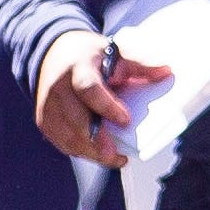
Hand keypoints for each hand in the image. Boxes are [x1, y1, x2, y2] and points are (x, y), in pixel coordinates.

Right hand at [35, 30, 170, 166]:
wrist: (54, 53)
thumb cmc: (89, 54)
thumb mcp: (114, 51)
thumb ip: (139, 62)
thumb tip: (165, 71)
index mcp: (77, 67)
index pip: (88, 89)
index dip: (106, 106)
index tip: (126, 120)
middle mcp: (57, 87)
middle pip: (74, 118)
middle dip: (96, 140)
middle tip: (116, 154)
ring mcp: (47, 105)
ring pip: (66, 135)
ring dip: (90, 151)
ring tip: (113, 158)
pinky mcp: (44, 119)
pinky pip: (61, 141)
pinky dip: (80, 150)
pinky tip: (98, 154)